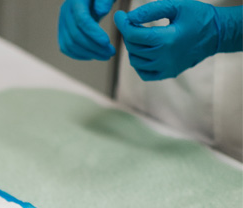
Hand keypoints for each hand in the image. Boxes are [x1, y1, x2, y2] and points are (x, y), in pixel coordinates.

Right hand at [58, 0, 116, 59]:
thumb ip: (104, 1)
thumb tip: (100, 12)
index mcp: (76, 1)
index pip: (82, 21)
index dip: (94, 34)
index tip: (107, 42)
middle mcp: (65, 12)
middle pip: (76, 36)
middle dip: (94, 47)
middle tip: (110, 53)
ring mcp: (62, 23)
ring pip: (70, 45)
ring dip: (88, 53)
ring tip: (104, 55)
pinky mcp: (62, 32)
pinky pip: (66, 48)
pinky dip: (79, 54)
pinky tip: (92, 56)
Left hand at [114, 0, 229, 80]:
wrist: (216, 34)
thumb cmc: (198, 16)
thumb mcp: (177, 6)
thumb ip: (151, 10)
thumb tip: (129, 18)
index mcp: (167, 39)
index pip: (135, 35)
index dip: (124, 24)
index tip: (119, 16)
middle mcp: (164, 57)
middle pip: (133, 48)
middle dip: (129, 33)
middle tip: (133, 23)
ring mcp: (165, 68)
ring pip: (135, 61)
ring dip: (133, 47)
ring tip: (140, 35)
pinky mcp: (167, 74)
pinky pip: (143, 73)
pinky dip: (139, 62)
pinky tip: (144, 51)